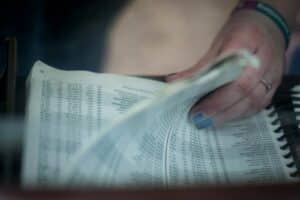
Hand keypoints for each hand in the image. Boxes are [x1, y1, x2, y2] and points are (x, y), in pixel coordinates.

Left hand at [166, 10, 285, 128]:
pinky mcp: (274, 85)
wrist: (269, 25)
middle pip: (243, 90)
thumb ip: (201, 64)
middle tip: (198, 119)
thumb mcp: (218, 42)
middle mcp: (264, 61)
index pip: (231, 72)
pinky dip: (240, 113)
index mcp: (247, 42)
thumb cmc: (239, 33)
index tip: (196, 108)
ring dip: (229, 115)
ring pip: (253, 101)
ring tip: (208, 122)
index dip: (215, 94)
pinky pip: (259, 105)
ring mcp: (272, 75)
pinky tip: (224, 117)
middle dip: (219, 108)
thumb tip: (174, 82)